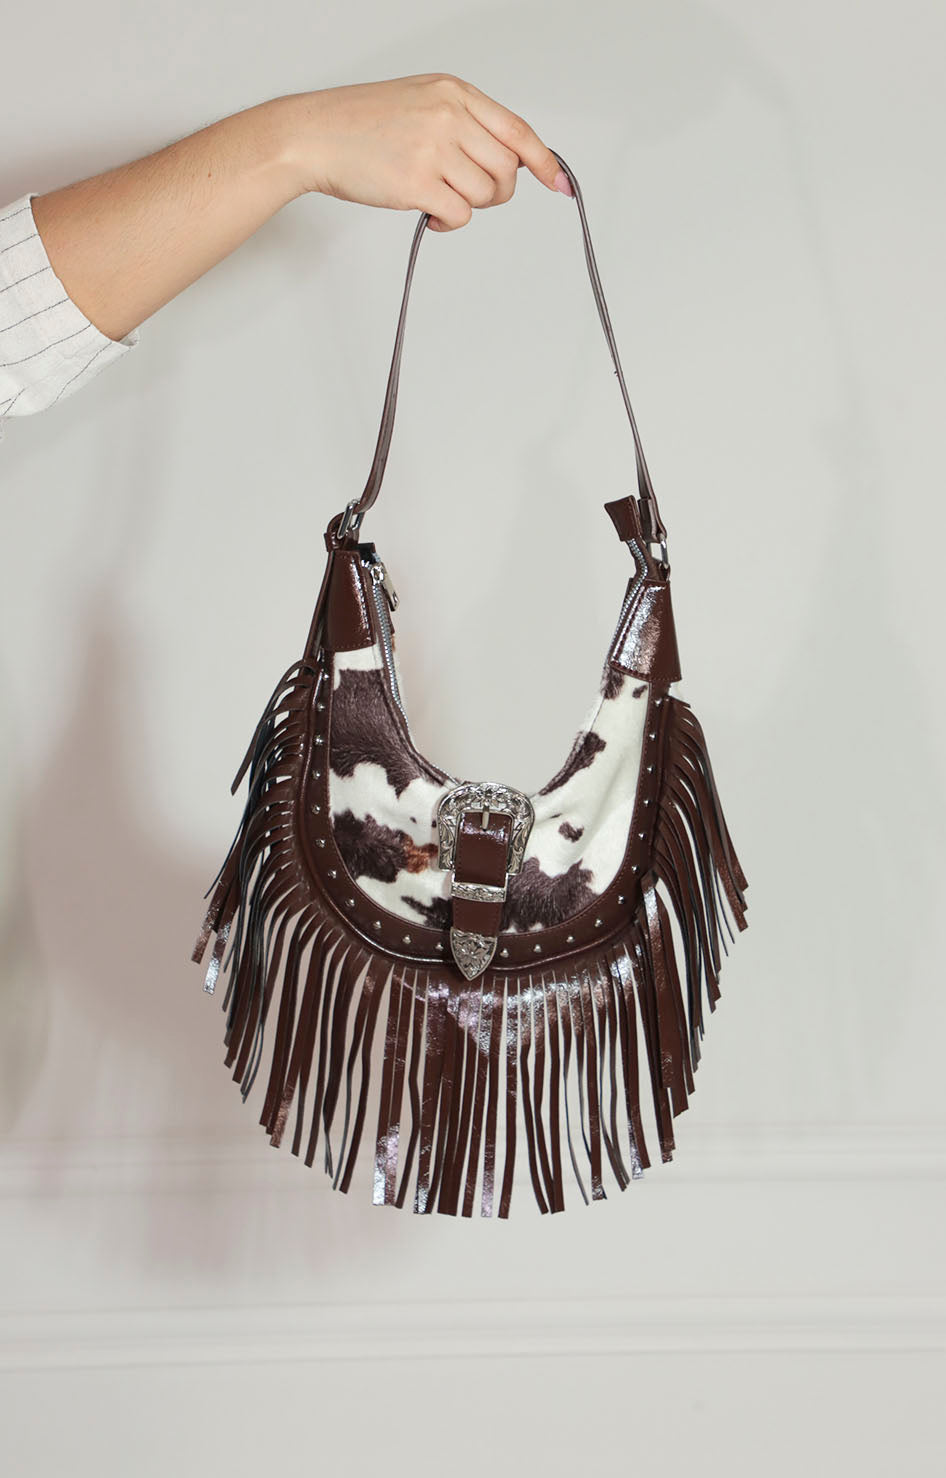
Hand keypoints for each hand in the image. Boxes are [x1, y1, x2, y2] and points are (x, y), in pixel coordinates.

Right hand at [276, 73, 571, 229]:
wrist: (314, 134)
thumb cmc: (362, 123)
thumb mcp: (421, 102)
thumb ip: (464, 123)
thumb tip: (507, 160)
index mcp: (454, 92)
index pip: (517, 130)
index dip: (544, 161)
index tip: (558, 182)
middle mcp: (449, 116)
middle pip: (507, 170)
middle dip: (495, 192)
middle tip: (467, 192)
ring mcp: (434, 149)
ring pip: (486, 195)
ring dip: (467, 206)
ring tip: (437, 196)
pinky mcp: (417, 183)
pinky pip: (460, 215)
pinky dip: (449, 222)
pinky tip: (428, 211)